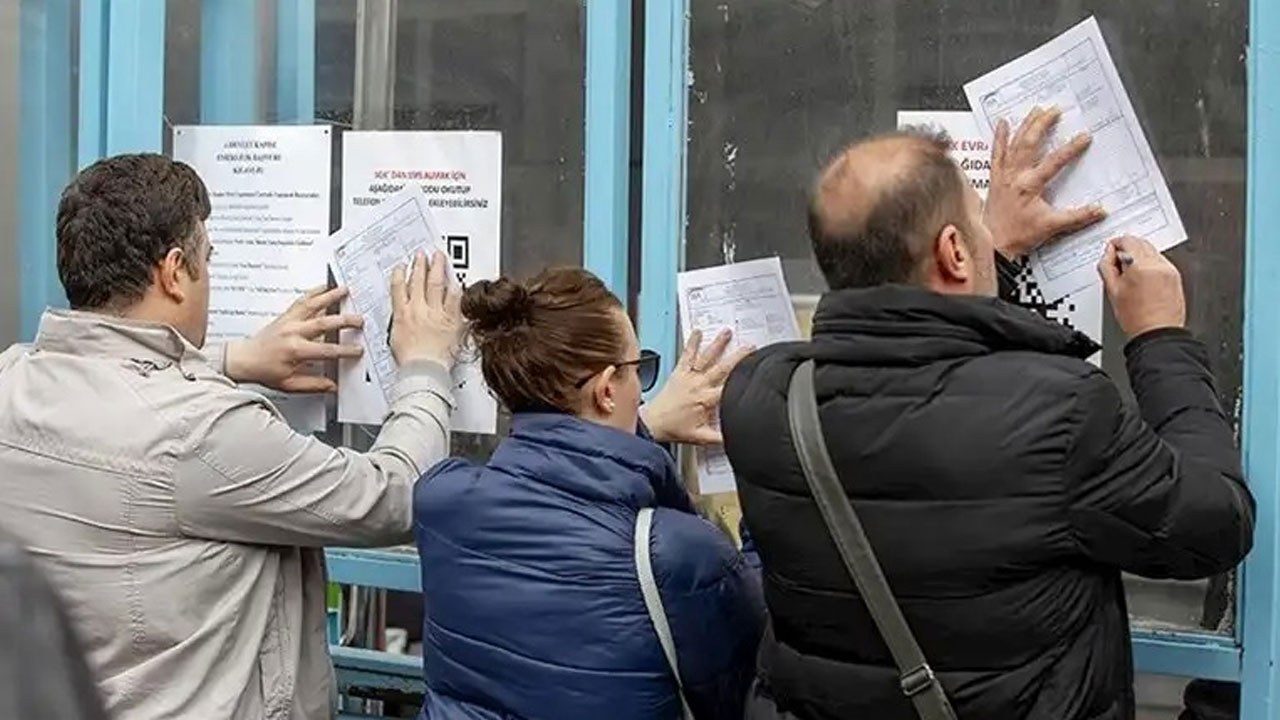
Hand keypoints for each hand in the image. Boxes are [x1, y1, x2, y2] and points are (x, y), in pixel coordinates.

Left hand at [225, 286, 364, 391]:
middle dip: (344, 321)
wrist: (244, 359)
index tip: (357, 350)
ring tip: (344, 291)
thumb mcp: (289, 384)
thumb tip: (332, 386)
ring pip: (312, 305)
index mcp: (295, 350)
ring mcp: (289, 321)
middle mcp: (293, 332)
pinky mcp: (286, 316)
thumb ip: (313, 385)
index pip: (327, 350)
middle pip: (323, 323)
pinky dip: (314, 292)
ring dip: (330, 297)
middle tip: (359, 320)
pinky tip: (324, 287)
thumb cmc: (263, 370)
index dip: (345, 350)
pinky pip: (302, 301)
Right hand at [389, 250, 462, 367]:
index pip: (399, 288)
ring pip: (435, 284)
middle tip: (423, 255)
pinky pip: (454, 298)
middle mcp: (418, 310)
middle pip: (418, 281)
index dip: (401, 274)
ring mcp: (435, 313)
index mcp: (402, 314)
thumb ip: (401, 324)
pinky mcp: (451, 319)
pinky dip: (455, 287)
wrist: (423, 370)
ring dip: (437, 268)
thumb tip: (403, 320)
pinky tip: (456, 280)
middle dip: (420, 265)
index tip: (403, 267)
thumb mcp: (396, 339)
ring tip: (439, 257)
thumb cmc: (410, 361)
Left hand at [640, 329, 753, 445]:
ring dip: (718, 344)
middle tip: (750, 347)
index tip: (757, 372)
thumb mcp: (702, 437)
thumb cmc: (675, 429)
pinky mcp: (679, 372)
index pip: (730, 387)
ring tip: (727, 332)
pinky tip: (697, 332)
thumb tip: (737, 439)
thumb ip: (722, 438)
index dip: (745, 379)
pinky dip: (692, 343)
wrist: (653, 423)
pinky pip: (687, 355)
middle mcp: (699, 385)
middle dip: (738, 357)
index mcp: (707, 400)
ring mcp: (689, 377)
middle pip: (723, 368)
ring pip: (707, 357)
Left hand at [984, 106, 1106, 257]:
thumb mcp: (1052, 226)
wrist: (994, 245)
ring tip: (1036, 110)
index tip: (1084, 136)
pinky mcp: (996, 178)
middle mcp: (1015, 176)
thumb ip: (1078, 217)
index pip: (1055, 162)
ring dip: (1025, 125)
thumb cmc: (1018, 236)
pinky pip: (996, 153)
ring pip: (1014, 143)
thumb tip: (1100, 210)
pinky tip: (1002, 123)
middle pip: (1030, 143)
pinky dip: (999, 138)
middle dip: (1043, 124)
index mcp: (1030, 185)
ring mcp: (1004, 175)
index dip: (1071, 148)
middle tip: (1055, 110)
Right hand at [1098, 235, 1185, 337]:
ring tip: (1131, 275)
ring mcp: (1168, 270)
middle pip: (1140, 242)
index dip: (1116, 244)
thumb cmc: (1136, 318)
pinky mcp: (1175, 276)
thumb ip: (1106, 266)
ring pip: (1151, 251)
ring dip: (1139, 256)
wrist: (1157, 332)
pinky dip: (1150, 265)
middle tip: (1118, 263)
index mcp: (1140, 266)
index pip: (1127, 241)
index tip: (1111, 251)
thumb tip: (1108, 254)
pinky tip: (1143, 280)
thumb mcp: (1112, 290)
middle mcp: (1157, 265)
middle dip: (1128, 248)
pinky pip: (1160, 262)